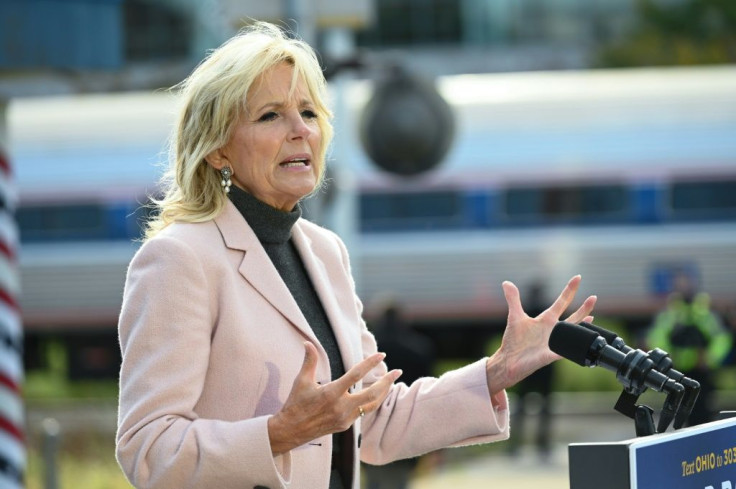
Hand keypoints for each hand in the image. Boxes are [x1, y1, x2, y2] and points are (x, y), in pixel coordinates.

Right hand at [267, 342, 401, 454]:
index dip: (370, 363)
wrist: (291, 430)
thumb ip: (309, 361)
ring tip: (391, 382)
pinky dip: (371, 402)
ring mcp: (345, 418)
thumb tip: (307, 342)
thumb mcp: (301, 381)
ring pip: (371, 405)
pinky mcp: (345, 425)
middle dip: (387, 382)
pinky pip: (363, 412)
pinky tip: (375, 394)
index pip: (356, 375)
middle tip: (397, 371)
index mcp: (331, 393)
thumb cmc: (296, 403)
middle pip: (372, 393)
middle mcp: (341, 407)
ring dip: (383, 393)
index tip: (381, 355)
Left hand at [485, 275, 596, 394]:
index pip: (561, 302)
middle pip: (573, 317)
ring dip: (582, 324)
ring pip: (573, 331)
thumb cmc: (514, 341)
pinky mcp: (551, 354)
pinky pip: (565, 349)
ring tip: (592, 315)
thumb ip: (513, 299)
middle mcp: (553, 330)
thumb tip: (506, 282)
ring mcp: (554, 342)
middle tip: (594, 297)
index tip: (578, 278)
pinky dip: (572, 344)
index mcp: (545, 320)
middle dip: (583, 307)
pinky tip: (580, 340)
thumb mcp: (514, 317)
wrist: (509, 361)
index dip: (569, 290)